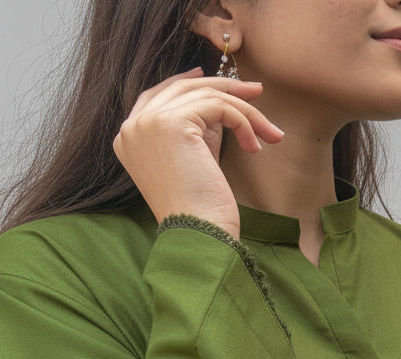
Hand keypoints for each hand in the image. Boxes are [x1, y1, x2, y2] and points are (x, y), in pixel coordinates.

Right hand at [113, 68, 284, 237]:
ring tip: (271, 133)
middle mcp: (132, 127)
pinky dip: (243, 122)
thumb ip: (197, 133)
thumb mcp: (194, 162)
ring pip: (205, 95)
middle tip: (256, 91)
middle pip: (181, 88)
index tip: (220, 83)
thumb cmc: (202, 210)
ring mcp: (147, 122)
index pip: (158, 96)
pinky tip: (255, 147)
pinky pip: (218, 106)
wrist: (199, 233)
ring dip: (245, 111)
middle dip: (223, 86)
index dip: (188, 83)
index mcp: (129, 139)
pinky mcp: (171, 123)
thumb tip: (220, 106)